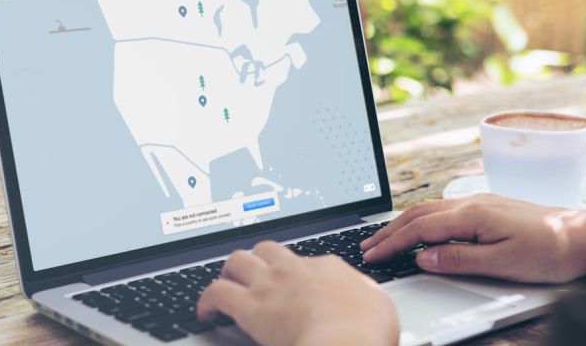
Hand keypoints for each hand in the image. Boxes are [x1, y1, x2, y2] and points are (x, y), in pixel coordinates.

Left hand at [197, 241, 398, 345]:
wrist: (346, 342)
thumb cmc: (366, 331)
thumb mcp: (379, 306)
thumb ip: (366, 295)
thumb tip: (366, 297)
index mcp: (327, 268)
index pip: (304, 260)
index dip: (295, 272)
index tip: (292, 285)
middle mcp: (296, 269)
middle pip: (267, 249)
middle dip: (258, 259)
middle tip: (253, 274)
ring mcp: (271, 284)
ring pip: (237, 260)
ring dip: (229, 271)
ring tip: (226, 285)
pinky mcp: (250, 307)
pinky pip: (216, 292)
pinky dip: (207, 300)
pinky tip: (206, 312)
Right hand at [361, 194, 585, 282]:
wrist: (585, 235)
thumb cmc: (550, 251)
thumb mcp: (503, 263)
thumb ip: (459, 259)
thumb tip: (424, 257)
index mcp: (472, 214)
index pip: (420, 229)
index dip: (392, 243)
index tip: (373, 255)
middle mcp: (472, 202)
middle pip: (418, 214)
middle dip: (389, 231)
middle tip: (367, 247)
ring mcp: (479, 201)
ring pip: (429, 209)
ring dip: (403, 224)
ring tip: (384, 238)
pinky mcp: (487, 206)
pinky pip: (443, 209)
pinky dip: (421, 219)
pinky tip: (419, 228)